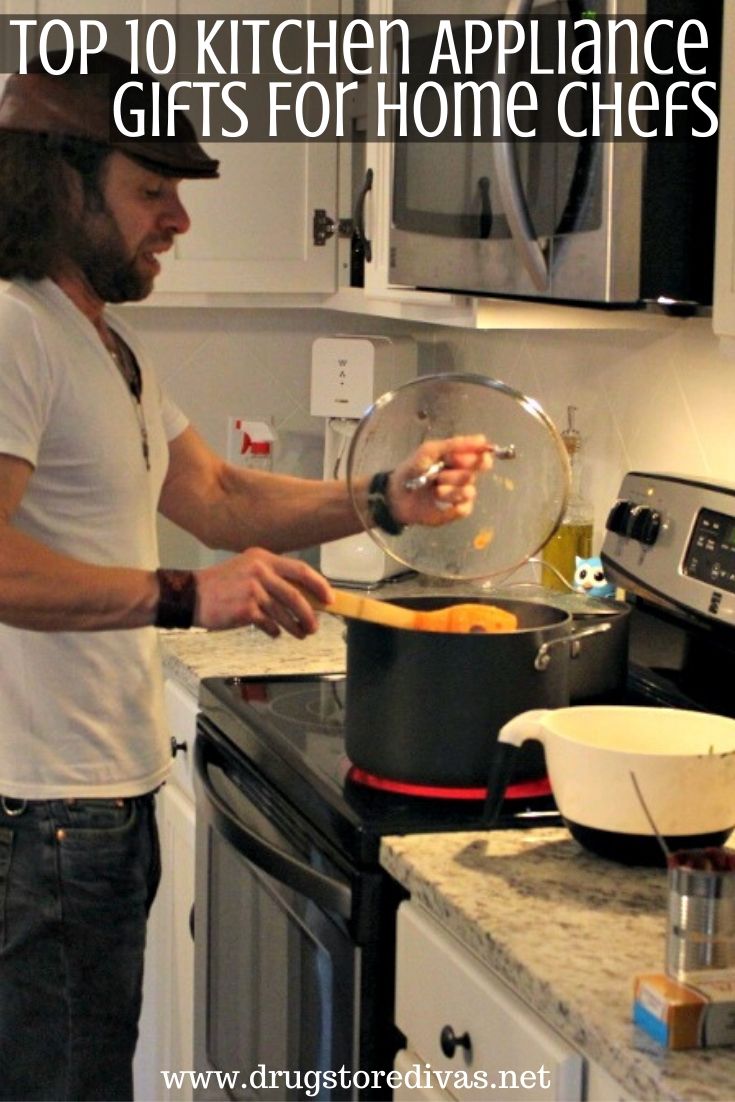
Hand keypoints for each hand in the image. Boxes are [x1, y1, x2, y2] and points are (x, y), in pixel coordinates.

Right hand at [194, 548, 333, 637]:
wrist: (190, 595)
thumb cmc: (220, 584)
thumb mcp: (246, 569)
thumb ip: (271, 577)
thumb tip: (300, 596)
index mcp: (263, 557)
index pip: (301, 569)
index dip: (319, 585)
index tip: (329, 598)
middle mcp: (260, 571)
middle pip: (296, 595)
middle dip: (309, 613)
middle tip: (315, 625)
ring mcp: (253, 590)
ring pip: (284, 613)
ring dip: (295, 627)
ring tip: (301, 633)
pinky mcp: (246, 609)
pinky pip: (269, 624)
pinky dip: (274, 631)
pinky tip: (274, 633)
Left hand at [389, 435, 492, 525]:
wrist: (397, 494)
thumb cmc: (413, 469)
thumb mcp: (430, 450)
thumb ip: (455, 444)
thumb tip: (483, 439)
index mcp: (460, 460)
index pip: (482, 457)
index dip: (477, 458)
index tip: (462, 459)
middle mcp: (464, 476)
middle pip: (474, 474)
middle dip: (456, 474)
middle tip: (440, 474)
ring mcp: (461, 494)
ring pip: (469, 491)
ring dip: (450, 490)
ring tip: (435, 489)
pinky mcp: (457, 511)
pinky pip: (466, 508)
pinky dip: (454, 505)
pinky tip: (440, 502)